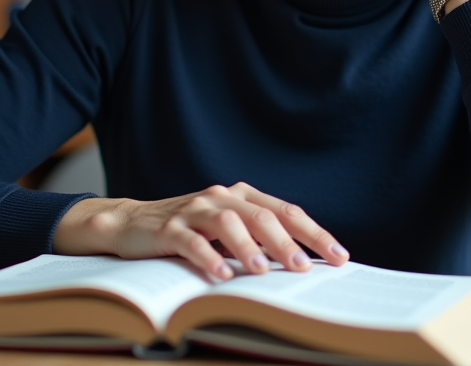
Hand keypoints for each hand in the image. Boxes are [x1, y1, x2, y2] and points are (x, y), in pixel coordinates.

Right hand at [52, 182, 348, 279]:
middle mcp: (221, 197)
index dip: (314, 233)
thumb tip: (304, 264)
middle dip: (286, 243)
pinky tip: (220, 275)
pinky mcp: (169, 228)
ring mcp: (194, 210)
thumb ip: (259, 239)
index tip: (339, 256)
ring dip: (248, 247)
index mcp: (242, 196)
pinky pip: (191, 241)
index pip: (286, 212)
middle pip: (261, 216)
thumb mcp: (227, 231)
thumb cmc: (190, 231)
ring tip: (264, 271)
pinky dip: (207, 256)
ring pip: (227, 223)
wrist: (131, 224)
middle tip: (305, 268)